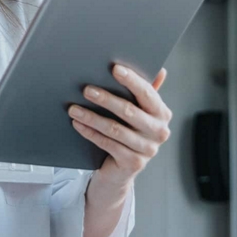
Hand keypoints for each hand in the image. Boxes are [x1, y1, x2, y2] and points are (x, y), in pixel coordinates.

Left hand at [69, 65, 170, 189]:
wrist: (123, 168)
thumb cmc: (129, 131)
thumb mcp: (139, 110)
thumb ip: (147, 91)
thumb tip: (161, 70)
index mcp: (162, 113)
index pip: (148, 93)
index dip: (132, 80)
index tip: (114, 68)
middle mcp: (159, 131)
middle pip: (129, 111)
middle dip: (106, 99)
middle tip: (86, 90)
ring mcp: (148, 149)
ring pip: (115, 129)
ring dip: (92, 117)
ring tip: (74, 109)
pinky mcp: (134, 163)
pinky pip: (108, 144)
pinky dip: (91, 133)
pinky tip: (78, 124)